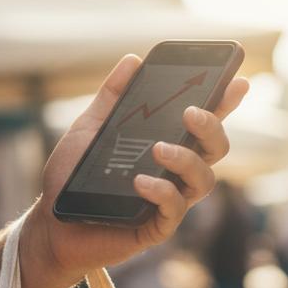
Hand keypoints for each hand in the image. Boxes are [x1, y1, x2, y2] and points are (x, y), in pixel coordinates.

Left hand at [23, 55, 250, 281]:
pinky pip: (175, 210)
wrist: (50, 222)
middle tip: (191, 113)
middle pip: (216, 150)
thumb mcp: (89, 128)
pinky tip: (141, 183)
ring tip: (159, 149)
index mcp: (167, 147)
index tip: (237, 82)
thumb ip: (113, 97)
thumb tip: (133, 60)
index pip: (203, 123)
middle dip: (212, 128)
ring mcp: (169, 201)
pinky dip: (163, 192)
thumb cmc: (72, 177)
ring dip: (187, 161)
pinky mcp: (156, 227)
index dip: (225, 103)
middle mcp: (175, 174)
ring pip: (204, 180)